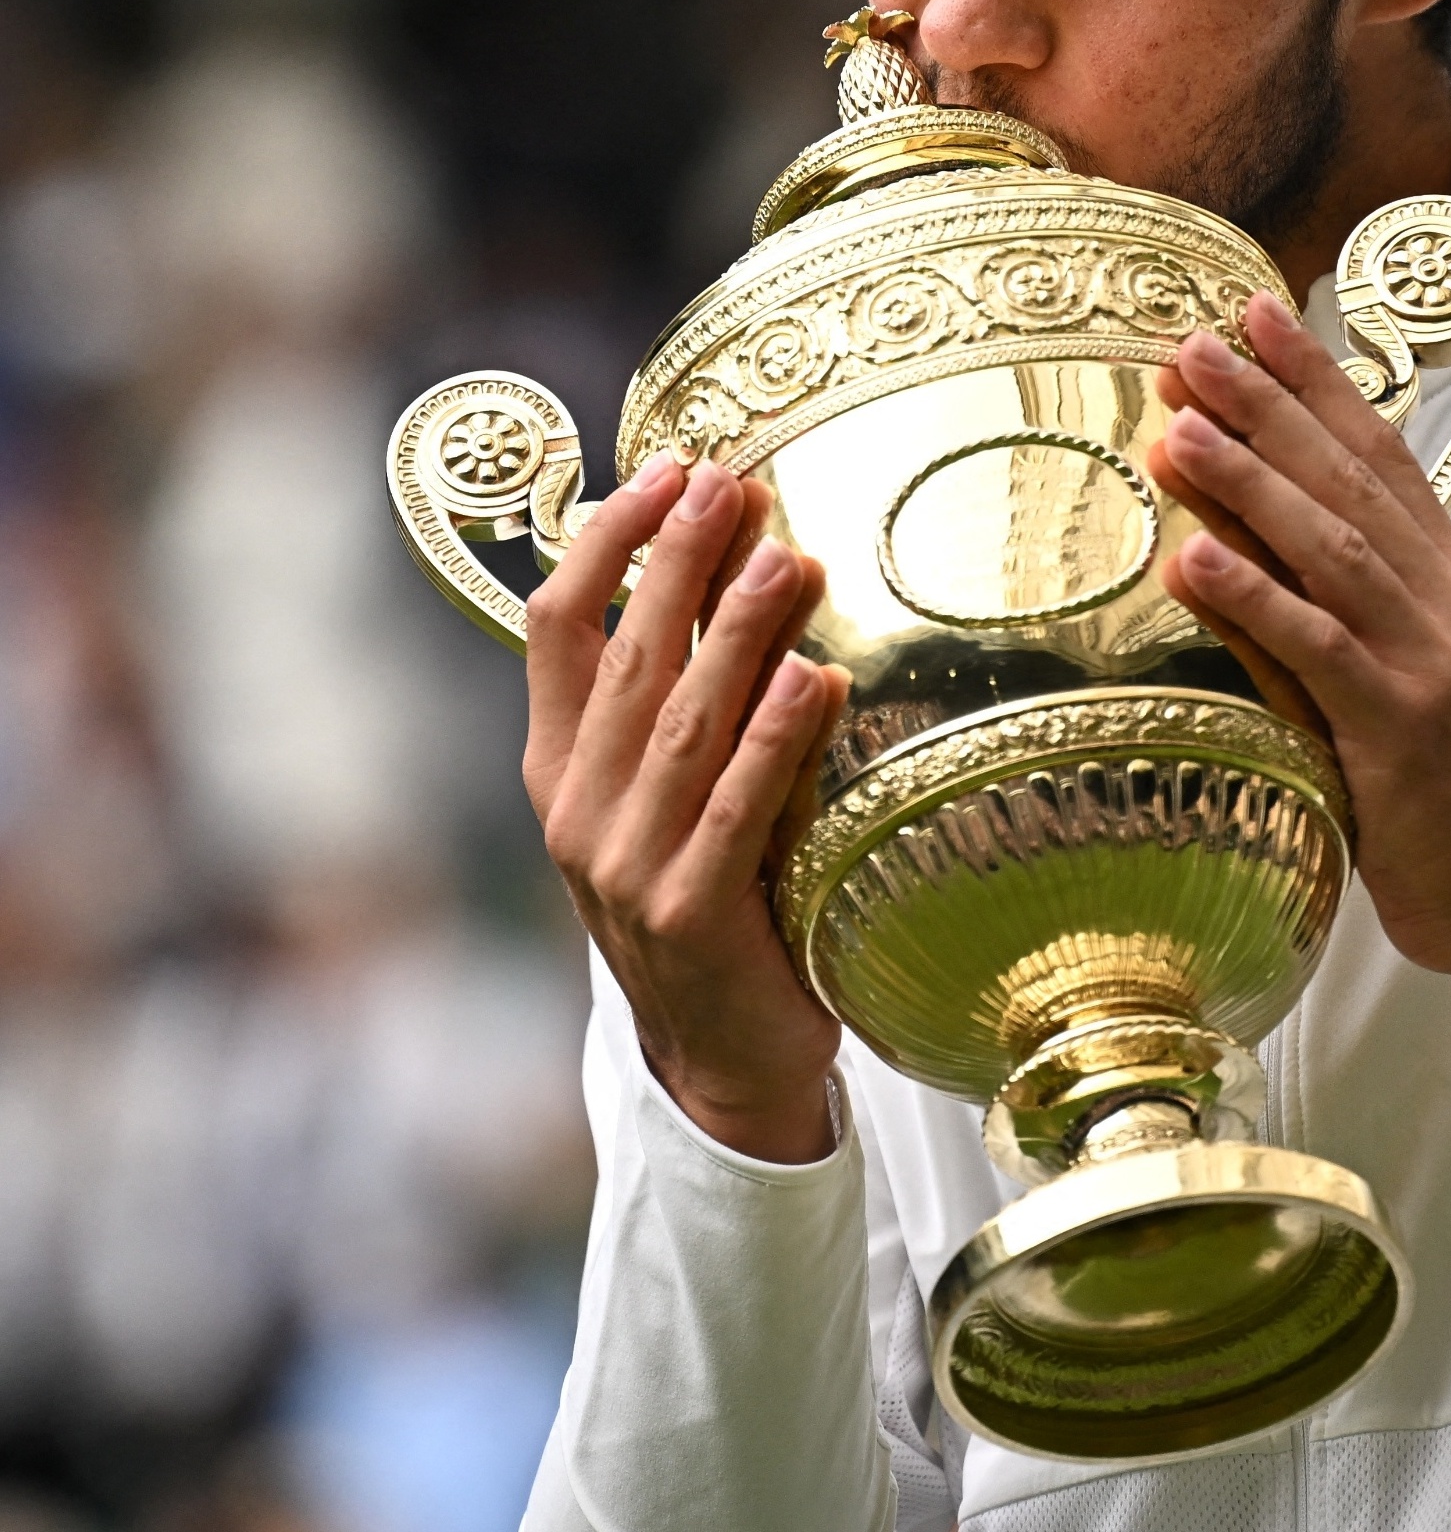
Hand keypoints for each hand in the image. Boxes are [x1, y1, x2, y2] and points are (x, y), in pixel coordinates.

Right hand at [523, 453, 850, 1160]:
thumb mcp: (673, 797)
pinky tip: (813, 680)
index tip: (665, 470)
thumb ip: (685, 699)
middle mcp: (578, 810)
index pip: (555, 627)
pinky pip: (736, 808)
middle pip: (626, 658)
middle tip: (731, 481)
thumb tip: (750, 564)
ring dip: (734, 632)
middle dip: (677, 561)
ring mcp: (625, 866)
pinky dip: (775, 739)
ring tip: (786, 557)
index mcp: (559, 769)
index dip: (606, 541)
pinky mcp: (690, 915)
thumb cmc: (712, 905)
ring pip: (681, 723)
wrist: (720, 1061)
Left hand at [1154, 291, 1450, 1043]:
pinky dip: (1254, 596)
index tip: (1255, 316)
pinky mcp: (1399, 726)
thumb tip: (1237, 530)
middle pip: (1350, 481)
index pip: (1380, 455)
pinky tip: (1194, 556)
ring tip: (1179, 428)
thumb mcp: (1397, 669)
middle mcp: (1447, 600)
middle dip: (1269, 406)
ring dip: (1252, 482)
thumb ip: (1335, 598)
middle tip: (1194, 347)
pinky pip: (1316, 646)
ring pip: (1333, 547)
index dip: (1317, 382)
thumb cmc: (1443, 785)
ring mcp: (1428, 660)